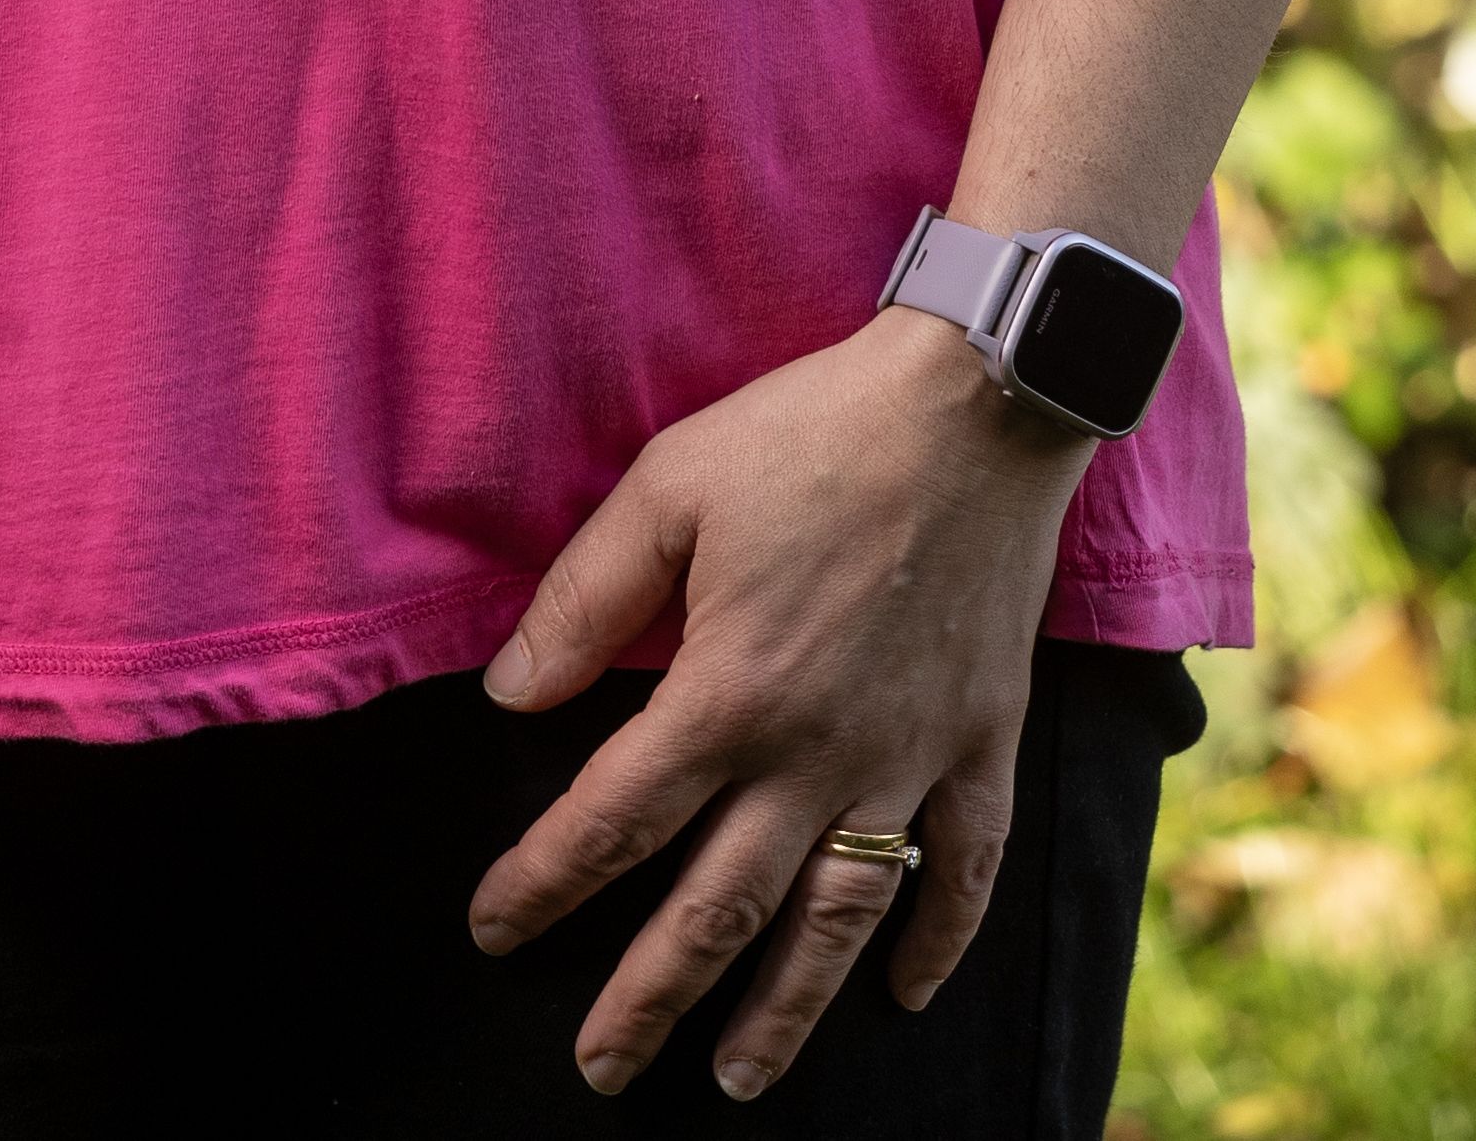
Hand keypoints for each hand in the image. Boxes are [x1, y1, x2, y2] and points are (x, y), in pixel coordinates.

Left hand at [467, 314, 1089, 1099]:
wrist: (974, 403)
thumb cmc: (809, 433)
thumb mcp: (670, 484)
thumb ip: (585, 599)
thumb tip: (507, 695)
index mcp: (729, 692)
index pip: (614, 818)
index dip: (544, 881)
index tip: (493, 930)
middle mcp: (816, 754)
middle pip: (717, 908)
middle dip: (650, 997)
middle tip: (600, 1069)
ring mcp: (907, 758)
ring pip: (835, 919)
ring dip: (783, 1009)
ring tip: (737, 1078)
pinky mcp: (982, 742)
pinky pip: (965, 869)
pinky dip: (937, 940)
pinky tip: (903, 994)